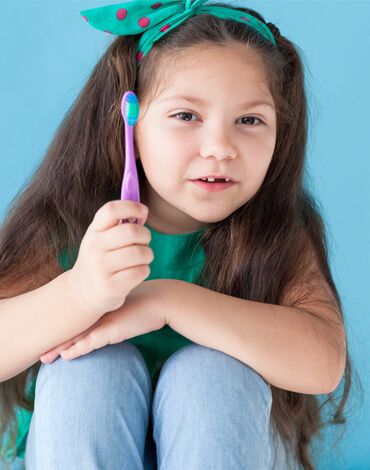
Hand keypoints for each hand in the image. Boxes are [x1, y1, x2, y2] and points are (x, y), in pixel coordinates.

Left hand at [40, 279, 167, 362]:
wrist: (161, 300)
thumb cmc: (146, 305)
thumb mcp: (126, 309)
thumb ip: (116, 317)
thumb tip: (113, 325)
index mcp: (100, 308)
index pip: (76, 320)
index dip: (62, 330)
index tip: (50, 338)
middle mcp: (98, 313)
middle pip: (71, 328)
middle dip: (55, 341)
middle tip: (39, 353)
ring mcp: (104, 321)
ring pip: (77, 337)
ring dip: (60, 349)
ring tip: (45, 358)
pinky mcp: (112, 329)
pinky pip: (91, 342)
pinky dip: (78, 350)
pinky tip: (66, 356)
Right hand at [67, 199, 152, 318]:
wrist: (80, 293)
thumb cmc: (100, 260)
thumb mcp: (101, 239)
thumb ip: (118, 224)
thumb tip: (142, 211)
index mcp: (94, 231)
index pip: (112, 210)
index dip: (132, 207)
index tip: (144, 212)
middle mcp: (94, 247)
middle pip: (131, 231)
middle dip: (146, 235)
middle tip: (144, 242)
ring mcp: (101, 268)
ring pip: (139, 253)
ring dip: (148, 255)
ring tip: (142, 258)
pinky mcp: (110, 286)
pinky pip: (140, 272)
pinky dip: (144, 270)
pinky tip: (137, 272)